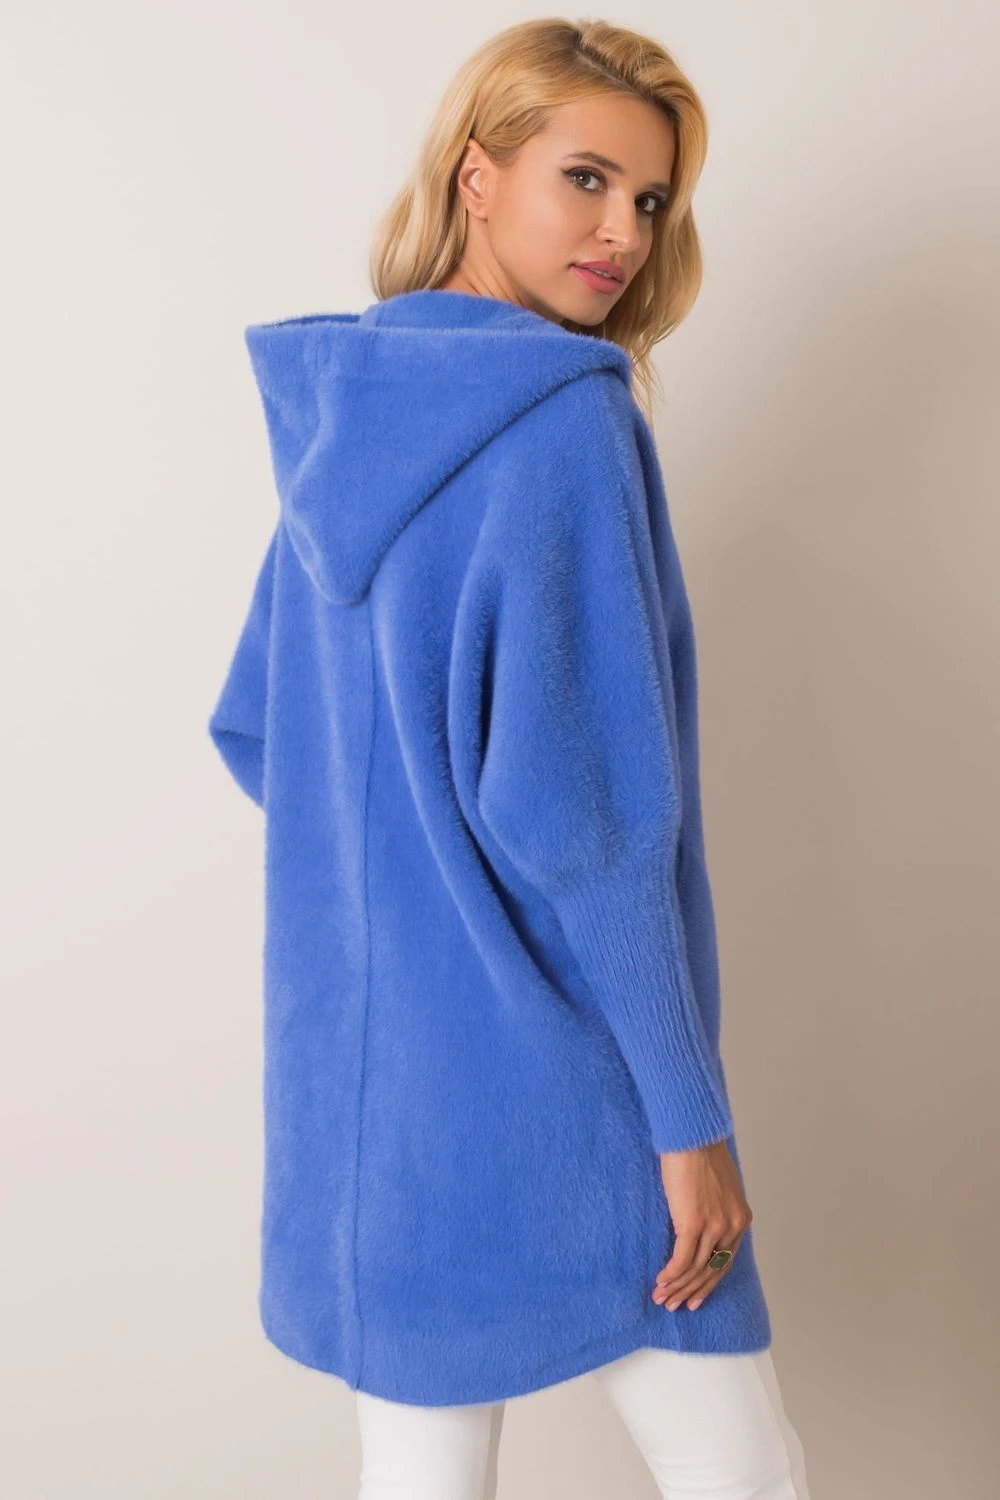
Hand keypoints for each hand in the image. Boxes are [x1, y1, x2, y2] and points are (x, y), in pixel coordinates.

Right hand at [651, 1139, 751, 1311]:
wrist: (692, 1138)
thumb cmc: (701, 1154)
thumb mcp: (720, 1186)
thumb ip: (717, 1210)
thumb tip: (703, 1226)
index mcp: (740, 1219)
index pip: (725, 1262)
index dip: (708, 1282)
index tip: (695, 1297)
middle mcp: (731, 1227)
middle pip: (711, 1270)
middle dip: (691, 1291)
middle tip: (676, 1305)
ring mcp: (714, 1227)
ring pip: (695, 1268)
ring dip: (677, 1287)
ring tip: (662, 1297)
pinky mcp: (693, 1224)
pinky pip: (681, 1259)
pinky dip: (671, 1275)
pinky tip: (661, 1282)